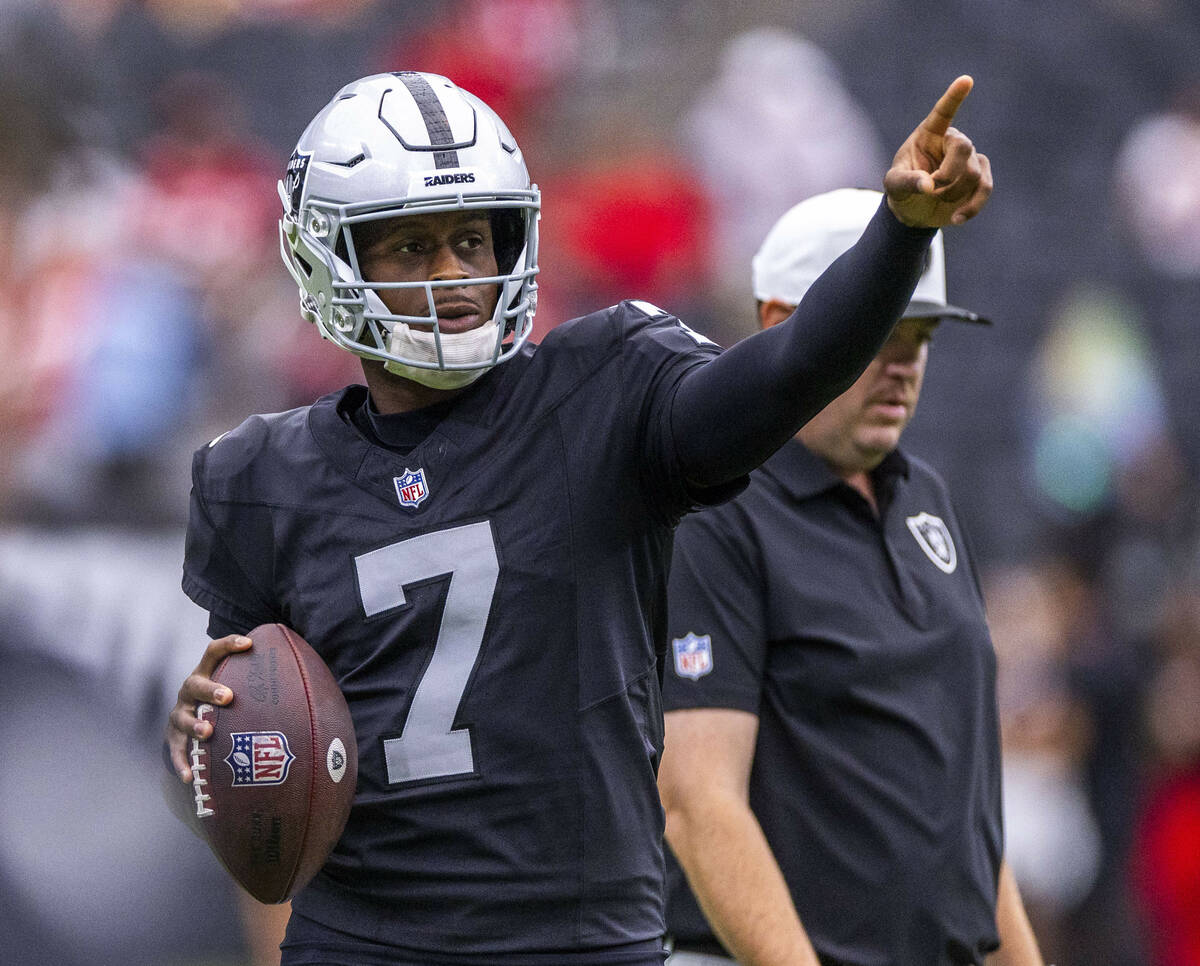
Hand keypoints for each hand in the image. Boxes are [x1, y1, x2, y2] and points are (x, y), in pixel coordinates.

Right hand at [166, 633, 252, 781]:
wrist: (185, 726)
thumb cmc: (220, 703)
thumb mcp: (235, 687)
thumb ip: (259, 682)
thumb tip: (306, 679)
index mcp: (206, 674)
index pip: (213, 652)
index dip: (229, 645)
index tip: (249, 643)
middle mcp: (189, 692)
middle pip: (194, 684)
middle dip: (210, 690)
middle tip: (228, 697)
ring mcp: (179, 714)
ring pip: (181, 717)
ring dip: (194, 725)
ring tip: (207, 732)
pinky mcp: (173, 738)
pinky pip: (175, 752)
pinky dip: (181, 763)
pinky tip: (189, 776)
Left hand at [885, 75, 992, 227]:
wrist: (914, 211)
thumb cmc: (901, 190)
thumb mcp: (894, 186)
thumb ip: (907, 182)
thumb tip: (929, 185)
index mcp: (930, 134)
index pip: (943, 112)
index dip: (954, 97)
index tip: (966, 80)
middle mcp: (952, 141)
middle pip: (964, 148)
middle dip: (948, 174)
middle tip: (931, 188)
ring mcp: (969, 159)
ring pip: (973, 173)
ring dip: (952, 193)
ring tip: (936, 198)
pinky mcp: (980, 179)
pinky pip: (985, 189)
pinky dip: (972, 206)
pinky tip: (957, 218)